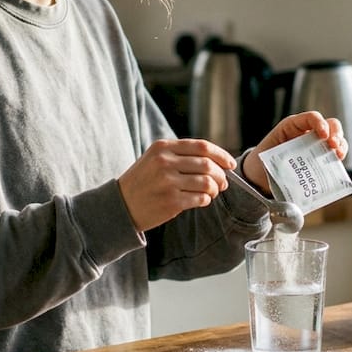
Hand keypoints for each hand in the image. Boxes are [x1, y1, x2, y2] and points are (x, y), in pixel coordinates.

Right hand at [118, 138, 236, 231]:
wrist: (120, 205)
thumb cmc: (143, 181)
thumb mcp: (155, 158)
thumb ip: (181, 154)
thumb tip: (216, 160)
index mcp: (163, 147)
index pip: (202, 147)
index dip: (221, 155)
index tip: (231, 164)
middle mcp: (165, 162)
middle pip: (207, 164)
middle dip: (221, 174)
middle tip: (223, 183)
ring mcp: (168, 182)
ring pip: (206, 182)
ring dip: (215, 189)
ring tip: (213, 192)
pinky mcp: (171, 201)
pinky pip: (200, 199)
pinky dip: (206, 200)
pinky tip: (202, 200)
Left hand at [242, 111, 346, 191]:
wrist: (259, 176)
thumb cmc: (262, 163)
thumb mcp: (268, 157)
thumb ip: (281, 161)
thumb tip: (294, 173)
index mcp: (293, 126)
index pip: (312, 118)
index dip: (320, 123)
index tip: (322, 135)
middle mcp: (307, 133)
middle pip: (330, 125)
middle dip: (335, 133)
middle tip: (334, 145)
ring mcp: (315, 146)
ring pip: (336, 139)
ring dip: (341, 145)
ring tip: (338, 155)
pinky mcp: (320, 159)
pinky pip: (334, 156)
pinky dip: (338, 158)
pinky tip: (337, 163)